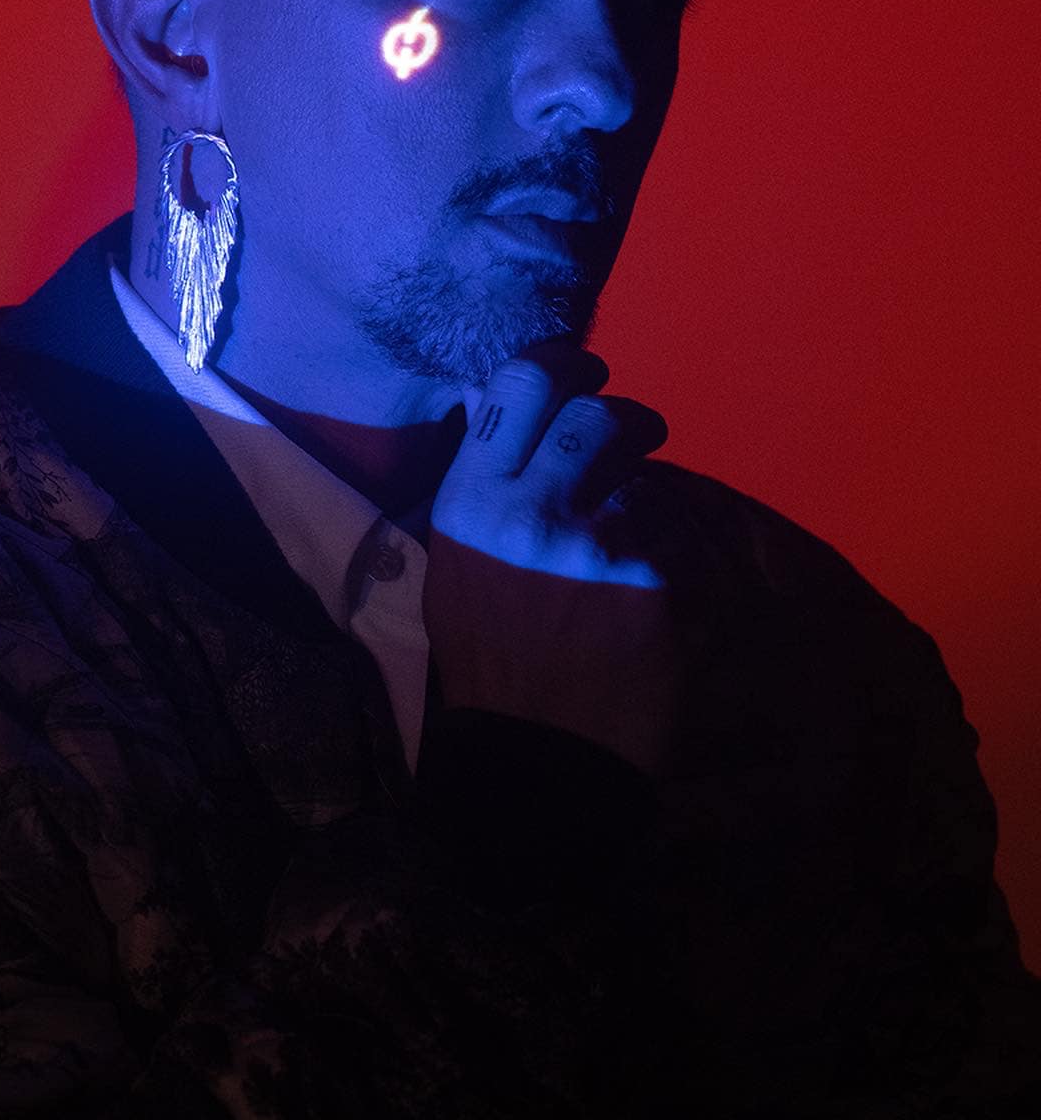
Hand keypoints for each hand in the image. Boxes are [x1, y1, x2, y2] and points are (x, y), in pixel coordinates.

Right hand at [425, 341, 676, 774]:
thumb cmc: (485, 660)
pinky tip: (641, 594)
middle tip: (632, 428)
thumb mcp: (453, 567)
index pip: (520, 385)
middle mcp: (530, 509)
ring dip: (639, 494)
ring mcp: (595, 543)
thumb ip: (481, 490)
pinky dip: (660, 556)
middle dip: (622, 414)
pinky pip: (667, 539)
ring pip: (638, 478)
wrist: (535, 758)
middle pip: (593, 414)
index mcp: (470, 502)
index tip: (582, 367)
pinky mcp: (651, 581)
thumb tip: (507, 416)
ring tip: (627, 531)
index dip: (561, 362)